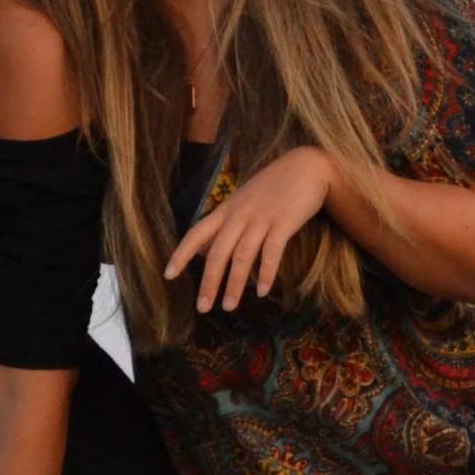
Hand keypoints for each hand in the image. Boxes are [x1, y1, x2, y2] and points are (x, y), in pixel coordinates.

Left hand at [166, 146, 334, 310]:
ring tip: (229, 306)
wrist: (307, 166)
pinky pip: (272, 251)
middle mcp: (239, 214)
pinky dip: (266, 272)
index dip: (181, 254)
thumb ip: (224, 225)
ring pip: (242, 255)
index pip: (196, 233)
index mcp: (227, 210)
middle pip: (218, 251)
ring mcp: (262, 218)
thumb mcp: (242, 201)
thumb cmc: (274, 186)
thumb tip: (203, 252)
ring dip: (235, 284)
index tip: (168, 276)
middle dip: (209, 282)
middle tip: (203, 308)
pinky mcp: (284, 222)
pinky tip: (262, 291)